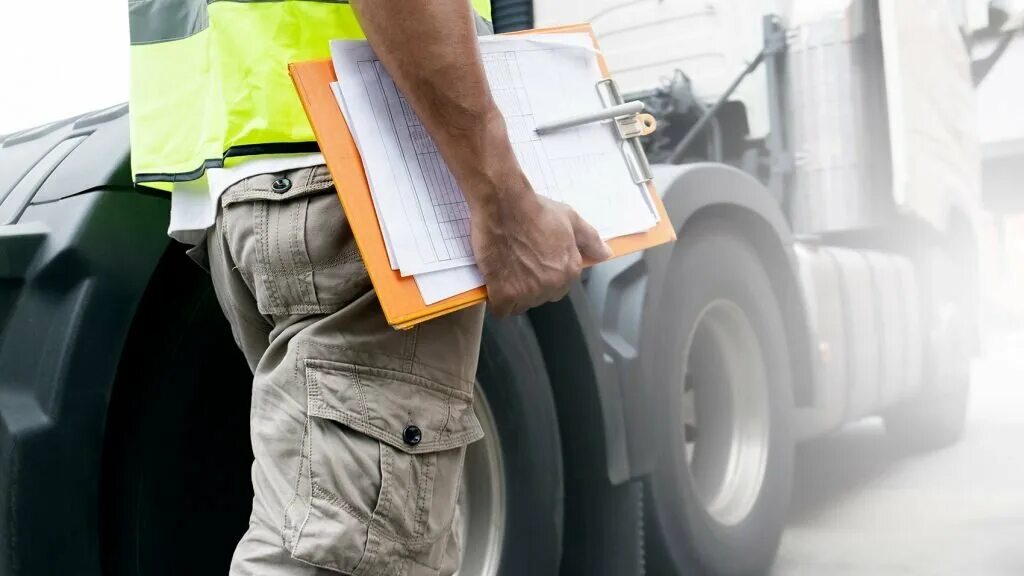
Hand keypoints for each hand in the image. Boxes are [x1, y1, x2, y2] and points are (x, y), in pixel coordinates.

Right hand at [470, 175, 612, 316]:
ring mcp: (528, 291)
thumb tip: (606, 254)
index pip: (559, 288)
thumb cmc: (535, 209)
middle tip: (517, 265)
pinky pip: (502, 310)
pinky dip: (497, 301)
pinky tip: (494, 286)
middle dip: (529, 287)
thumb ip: (590, 240)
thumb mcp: (570, 219)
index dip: (544, 277)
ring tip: (504, 272)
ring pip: (521, 305)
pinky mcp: (504, 293)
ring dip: (513, 294)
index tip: (533, 264)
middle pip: (539, 298)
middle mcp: (552, 284)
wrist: (504, 205)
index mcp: (569, 270)